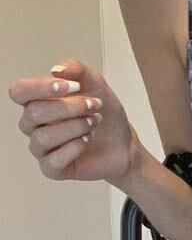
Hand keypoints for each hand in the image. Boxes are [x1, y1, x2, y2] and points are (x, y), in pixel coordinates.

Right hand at [9, 58, 137, 186]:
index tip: (73, 87)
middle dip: (70, 107)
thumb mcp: (96, 84)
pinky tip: (88, 140)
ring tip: (94, 123)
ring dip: (75, 126)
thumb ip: (76, 70)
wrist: (123, 142)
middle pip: (34, 113)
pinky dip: (74, 148)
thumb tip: (56, 70)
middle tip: (95, 106)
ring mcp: (41, 148)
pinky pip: (52, 161)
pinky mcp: (53, 169)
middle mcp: (33, 125)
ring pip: (43, 137)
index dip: (41, 87)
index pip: (19, 91)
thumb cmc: (104, 113)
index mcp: (37, 101)